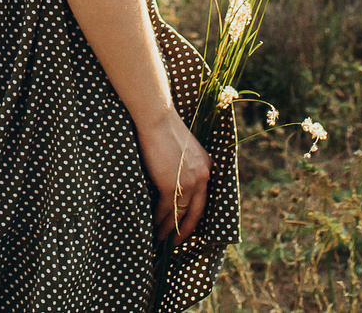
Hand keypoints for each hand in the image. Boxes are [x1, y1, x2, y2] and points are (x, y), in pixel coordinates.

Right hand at [137, 111, 210, 245]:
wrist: (157, 120)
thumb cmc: (165, 130)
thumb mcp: (185, 149)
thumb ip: (187, 167)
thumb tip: (176, 183)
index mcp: (207, 167)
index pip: (204, 199)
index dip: (195, 215)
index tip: (187, 226)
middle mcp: (202, 177)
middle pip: (196, 212)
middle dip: (185, 229)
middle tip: (177, 242)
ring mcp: (188, 183)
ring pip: (180, 214)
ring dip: (169, 228)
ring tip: (161, 238)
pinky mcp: (172, 185)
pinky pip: (166, 210)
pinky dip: (159, 221)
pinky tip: (154, 227)